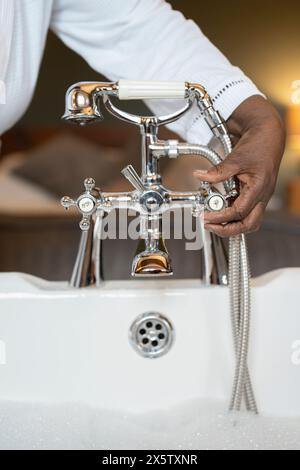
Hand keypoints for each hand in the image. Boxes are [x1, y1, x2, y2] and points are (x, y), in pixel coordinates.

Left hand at [194, 96, 285, 236]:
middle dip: (228, 229)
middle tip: (209, 226)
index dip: (221, 217)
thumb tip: (199, 176)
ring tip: (213, 220)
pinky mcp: (255, 194)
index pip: (239, 212)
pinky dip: (232, 214)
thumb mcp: (236, 158)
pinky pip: (245, 210)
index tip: (205, 217)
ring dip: (231, 224)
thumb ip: (218, 171)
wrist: (268, 135)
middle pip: (248, 224)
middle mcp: (262, 196)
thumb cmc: (258, 145)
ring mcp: (259, 197)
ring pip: (249, 220)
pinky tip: (219, 208)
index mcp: (259, 189)